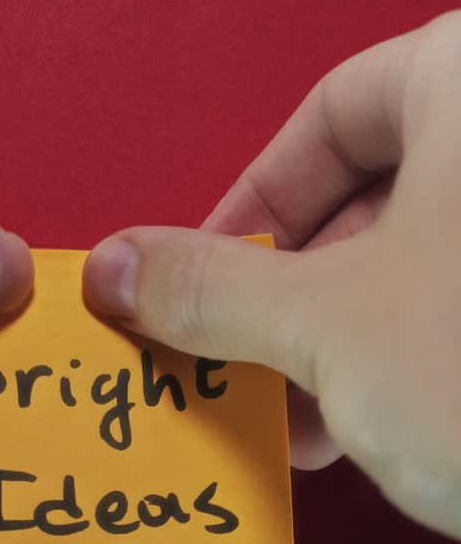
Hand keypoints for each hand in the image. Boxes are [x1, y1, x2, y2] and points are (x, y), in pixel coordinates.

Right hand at [84, 13, 460, 539]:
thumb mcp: (328, 327)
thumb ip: (209, 289)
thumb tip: (115, 267)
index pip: (333, 110)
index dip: (249, 200)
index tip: (196, 274)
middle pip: (381, 191)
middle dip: (294, 293)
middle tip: (239, 365)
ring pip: (428, 258)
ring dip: (344, 341)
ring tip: (298, 424)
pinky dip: (414, 357)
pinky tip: (369, 433)